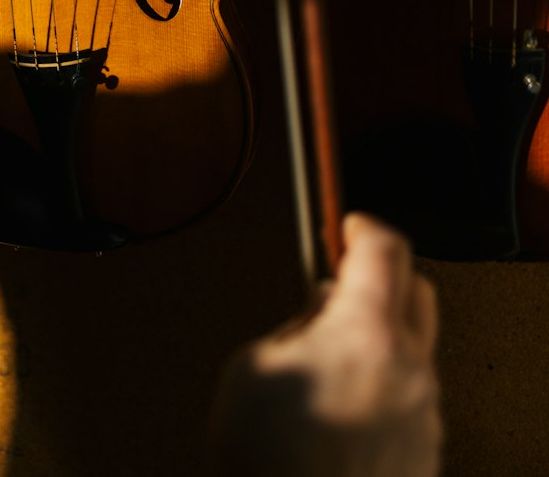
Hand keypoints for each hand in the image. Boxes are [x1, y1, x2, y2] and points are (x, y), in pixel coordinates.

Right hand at [211, 214, 440, 476]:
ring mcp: (423, 417)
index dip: (362, 226)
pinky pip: (411, 401)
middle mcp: (410, 370)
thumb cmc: (268, 462)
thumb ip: (294, 325)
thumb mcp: (253, 365)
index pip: (384, 248)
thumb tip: (316, 318)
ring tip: (328, 365)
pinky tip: (341, 410)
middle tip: (342, 282)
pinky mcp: (423, 456)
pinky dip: (383, 389)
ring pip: (415, 350)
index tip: (348, 223)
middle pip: (418, 291)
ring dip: (381, 340)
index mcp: (368, 333)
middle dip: (383, 276)